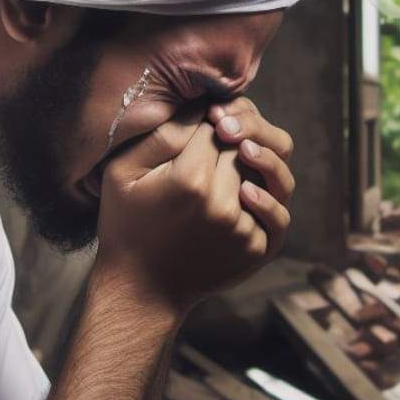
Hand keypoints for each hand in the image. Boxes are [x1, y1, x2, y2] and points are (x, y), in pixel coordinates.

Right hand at [94, 100, 292, 314]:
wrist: (142, 289)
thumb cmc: (127, 225)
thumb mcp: (122, 172)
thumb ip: (161, 135)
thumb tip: (201, 111)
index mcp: (190, 179)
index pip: (215, 126)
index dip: (211, 116)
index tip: (205, 118)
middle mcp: (223, 204)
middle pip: (244, 147)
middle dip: (235, 134)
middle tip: (221, 132)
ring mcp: (243, 229)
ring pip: (267, 175)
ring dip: (257, 162)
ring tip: (239, 157)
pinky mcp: (257, 249)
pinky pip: (277, 212)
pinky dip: (268, 198)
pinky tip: (248, 192)